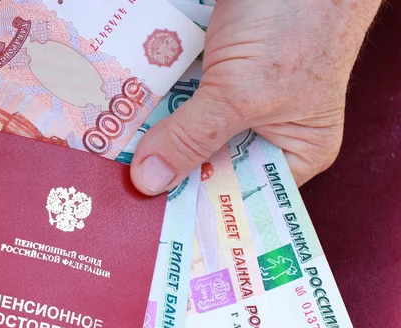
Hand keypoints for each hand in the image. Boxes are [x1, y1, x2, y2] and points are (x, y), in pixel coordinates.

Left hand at [130, 0, 381, 194]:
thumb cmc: (294, 23)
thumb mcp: (242, 92)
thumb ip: (194, 138)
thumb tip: (150, 182)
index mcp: (295, 152)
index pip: (240, 197)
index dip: (197, 209)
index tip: (152, 225)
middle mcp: (266, 133)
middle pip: (209, 166)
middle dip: (170, 173)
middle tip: (122, 195)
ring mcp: (238, 102)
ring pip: (190, 133)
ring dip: (157, 139)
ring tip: (112, 164)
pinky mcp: (217, 75)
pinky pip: (181, 100)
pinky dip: (157, 106)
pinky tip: (123, 121)